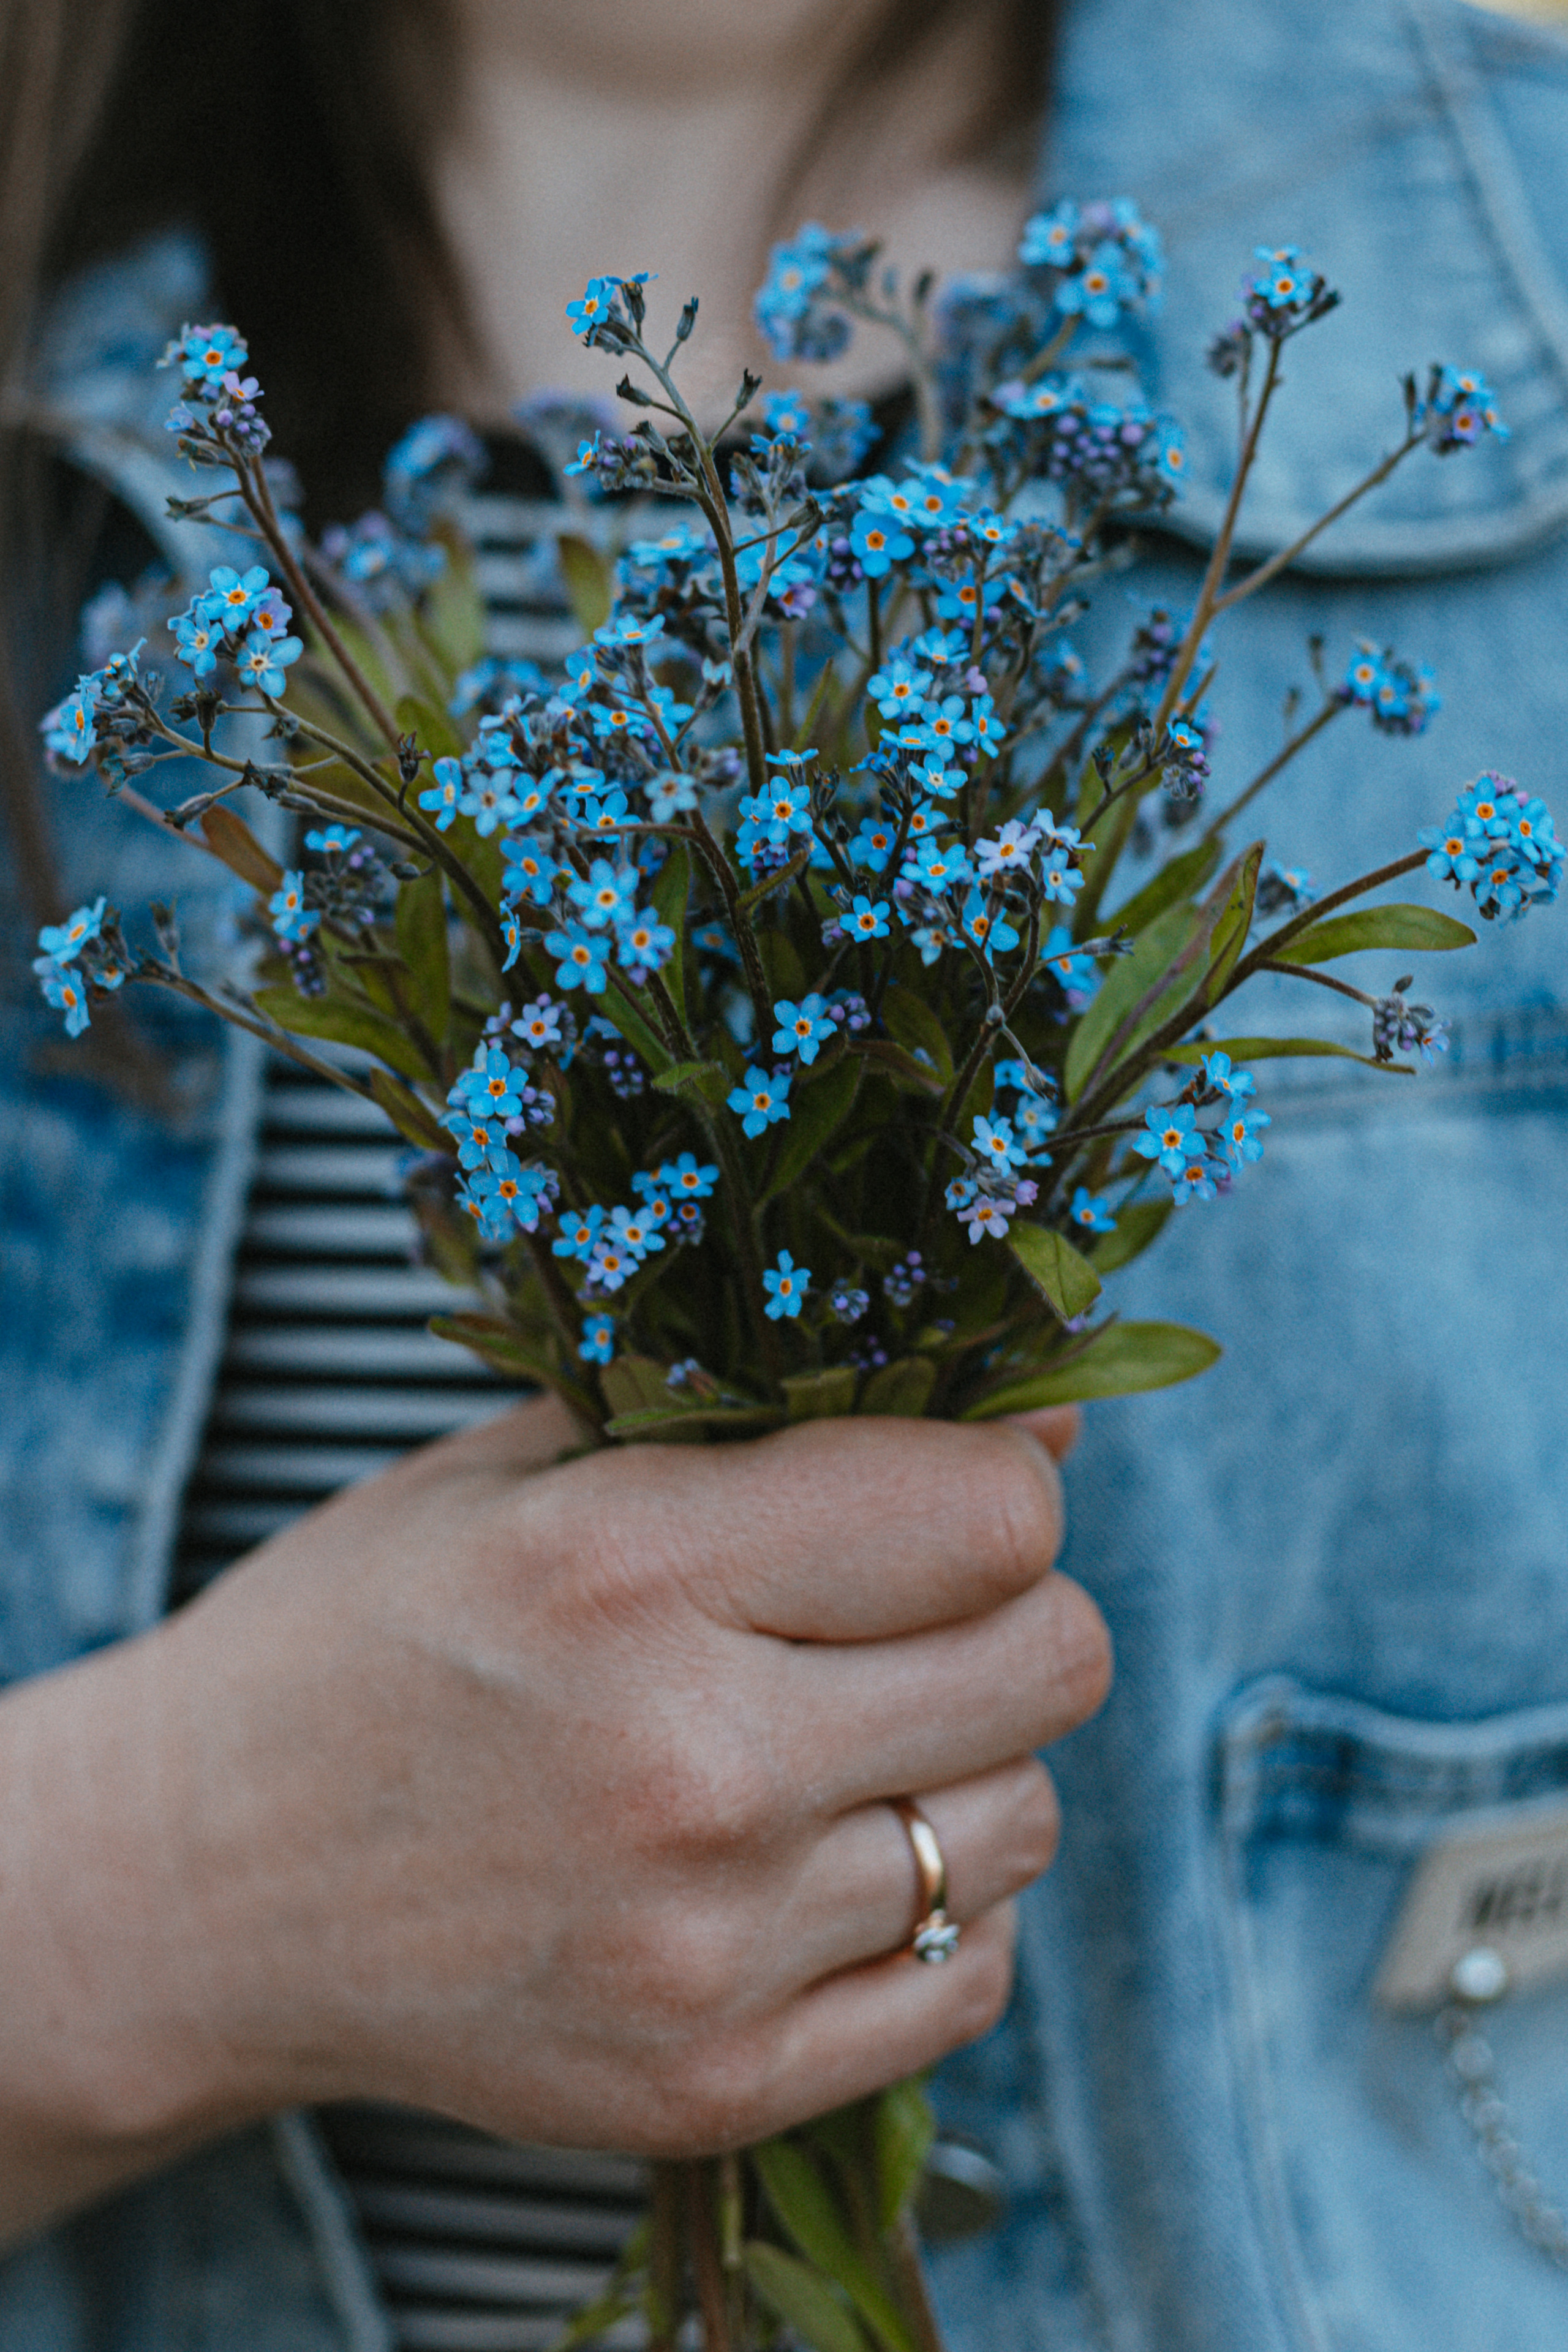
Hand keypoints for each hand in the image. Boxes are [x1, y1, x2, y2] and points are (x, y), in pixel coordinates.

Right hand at [0, 1398, 1106, 2236]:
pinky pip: (971, 1978)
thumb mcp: (534, 1470)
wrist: (205, 1882)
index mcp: (631, 1568)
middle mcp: (688, 1763)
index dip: (995, 1487)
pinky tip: (819, 1863)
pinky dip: (931, 1909)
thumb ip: (778, 1425)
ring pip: (1026, 1820)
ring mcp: (708, 1946)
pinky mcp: (715, 2083)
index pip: (992, 1515)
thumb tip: (1038, 1442)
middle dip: (1009, 1613)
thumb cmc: (374, 1632)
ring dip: (966, 1765)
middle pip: (1053, 1660)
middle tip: (905, 1616)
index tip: (936, 1499)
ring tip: (838, 1743)